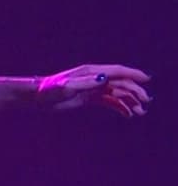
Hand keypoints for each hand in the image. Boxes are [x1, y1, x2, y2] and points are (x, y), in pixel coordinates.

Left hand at [35, 64, 151, 116]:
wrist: (38, 98)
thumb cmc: (50, 89)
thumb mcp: (67, 87)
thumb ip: (86, 83)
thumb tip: (105, 77)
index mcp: (90, 72)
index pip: (116, 71)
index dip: (132, 74)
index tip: (147, 78)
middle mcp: (94, 78)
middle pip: (120, 83)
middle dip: (134, 91)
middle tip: (144, 103)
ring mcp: (92, 88)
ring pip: (117, 93)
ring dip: (129, 101)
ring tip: (139, 112)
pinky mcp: (89, 98)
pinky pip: (109, 101)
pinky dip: (120, 107)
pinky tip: (128, 114)